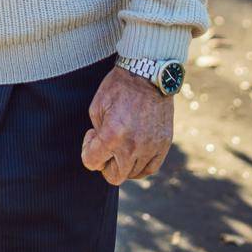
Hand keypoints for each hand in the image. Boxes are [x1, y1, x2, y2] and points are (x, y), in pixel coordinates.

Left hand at [80, 66, 172, 184]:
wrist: (148, 75)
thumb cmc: (119, 87)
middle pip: (114, 176)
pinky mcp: (164, 145)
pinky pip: (150, 168)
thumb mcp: (97, 107)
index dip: (87, 151)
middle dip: (105, 163)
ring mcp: (151, 147)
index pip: (92, 163)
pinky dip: (140, 166)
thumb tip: (101, 150)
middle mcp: (133, 146)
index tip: (93, 135)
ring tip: (121, 146)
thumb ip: (97, 134)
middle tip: (106, 146)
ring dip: (123, 164)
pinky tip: (134, 153)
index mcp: (112, 136)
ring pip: (133, 174)